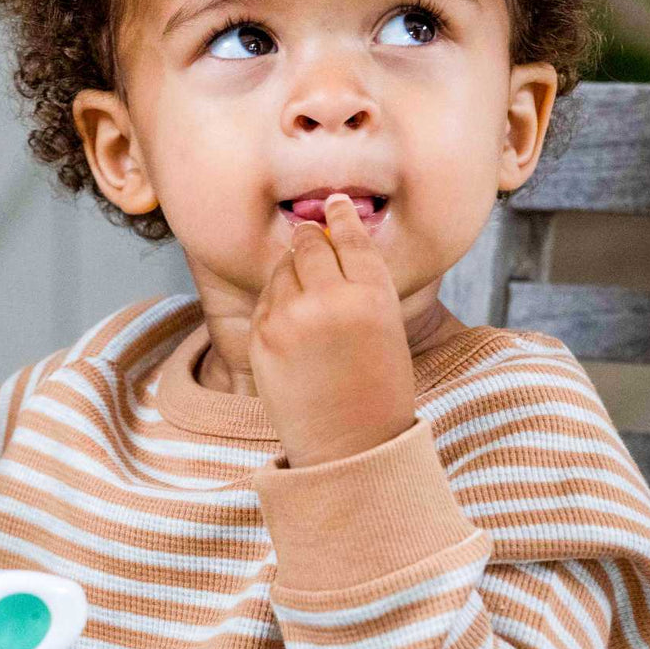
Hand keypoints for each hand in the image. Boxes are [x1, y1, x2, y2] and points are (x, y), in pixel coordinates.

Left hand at [248, 194, 416, 467]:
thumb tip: (333, 241)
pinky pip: (266, 296)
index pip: (351, 237)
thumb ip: (362, 286)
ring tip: (306, 286)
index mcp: (372, 296)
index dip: (342, 216)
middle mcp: (329, 300)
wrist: (349, 446)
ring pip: (283, 266)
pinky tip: (292, 312)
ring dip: (293, 266)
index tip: (336, 203)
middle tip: (312, 235)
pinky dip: (277, 295)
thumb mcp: (387, 329)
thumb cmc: (377, 389)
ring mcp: (289, 317)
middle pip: (310, 243)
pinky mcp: (262, 334)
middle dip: (311, 237)